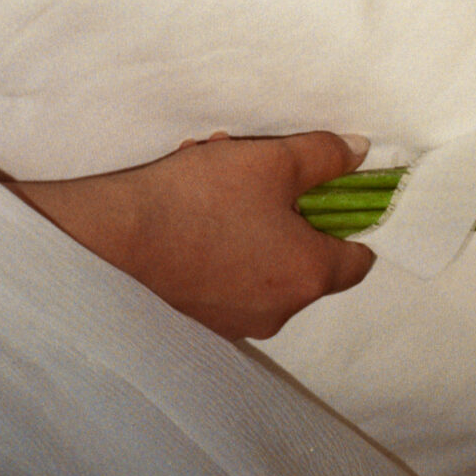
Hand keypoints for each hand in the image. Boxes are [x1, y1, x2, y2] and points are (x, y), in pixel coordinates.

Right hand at [11, 130, 374, 340]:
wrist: (115, 236)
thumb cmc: (202, 198)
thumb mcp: (275, 160)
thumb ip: (327, 156)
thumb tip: (360, 155)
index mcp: (308, 276)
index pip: (358, 261)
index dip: (352, 222)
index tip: (333, 194)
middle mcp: (279, 311)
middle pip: (307, 258)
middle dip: (290, 211)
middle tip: (261, 173)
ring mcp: (237, 321)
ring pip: (265, 262)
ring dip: (254, 222)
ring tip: (217, 180)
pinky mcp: (201, 317)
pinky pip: (231, 276)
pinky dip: (225, 244)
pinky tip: (195, 209)